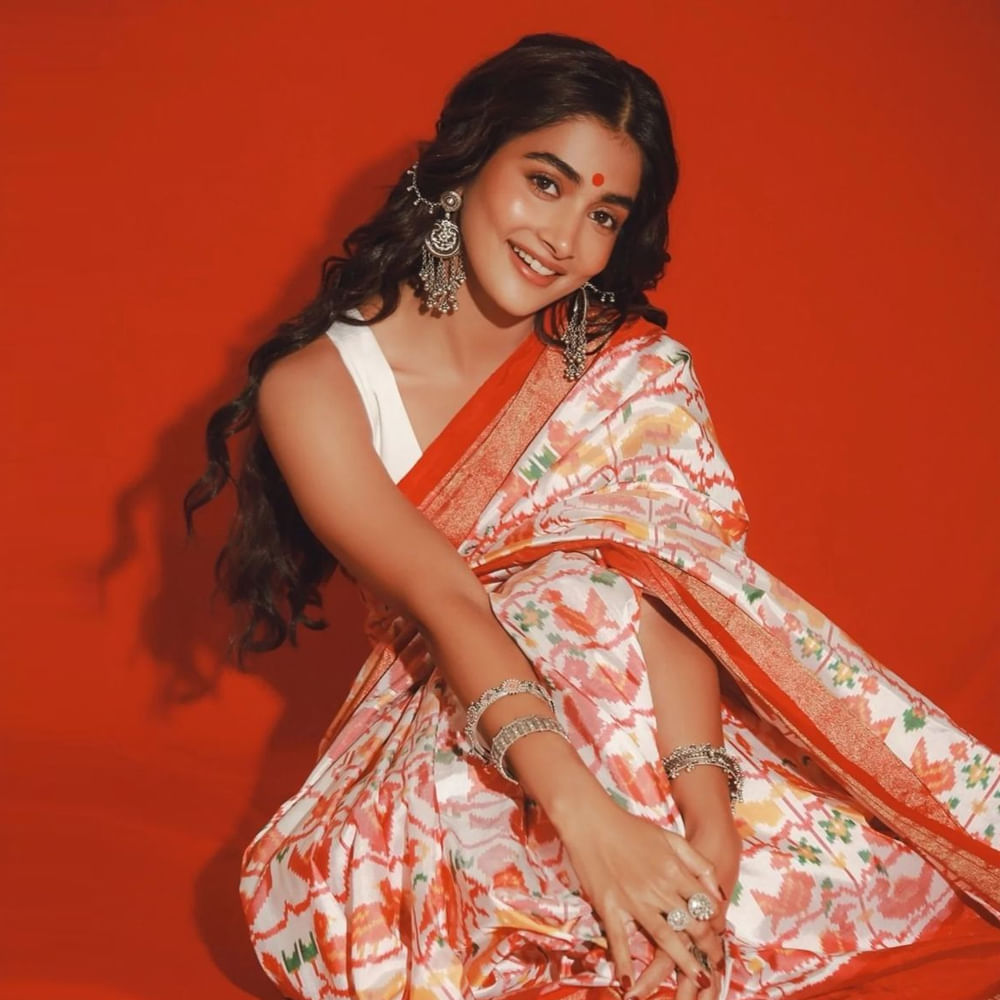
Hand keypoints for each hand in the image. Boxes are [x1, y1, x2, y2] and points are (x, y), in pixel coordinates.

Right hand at [555, 791, 726, 997]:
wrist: (591, 821)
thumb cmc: (631, 828)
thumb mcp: (671, 837)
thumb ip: (698, 863)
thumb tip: (718, 893)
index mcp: (675, 870)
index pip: (705, 904)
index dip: (717, 925)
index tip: (721, 939)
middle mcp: (658, 888)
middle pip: (691, 924)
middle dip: (707, 948)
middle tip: (715, 966)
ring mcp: (634, 900)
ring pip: (665, 937)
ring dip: (683, 961)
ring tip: (699, 980)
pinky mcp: (610, 906)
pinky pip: (619, 940)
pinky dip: (624, 962)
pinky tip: (629, 983)